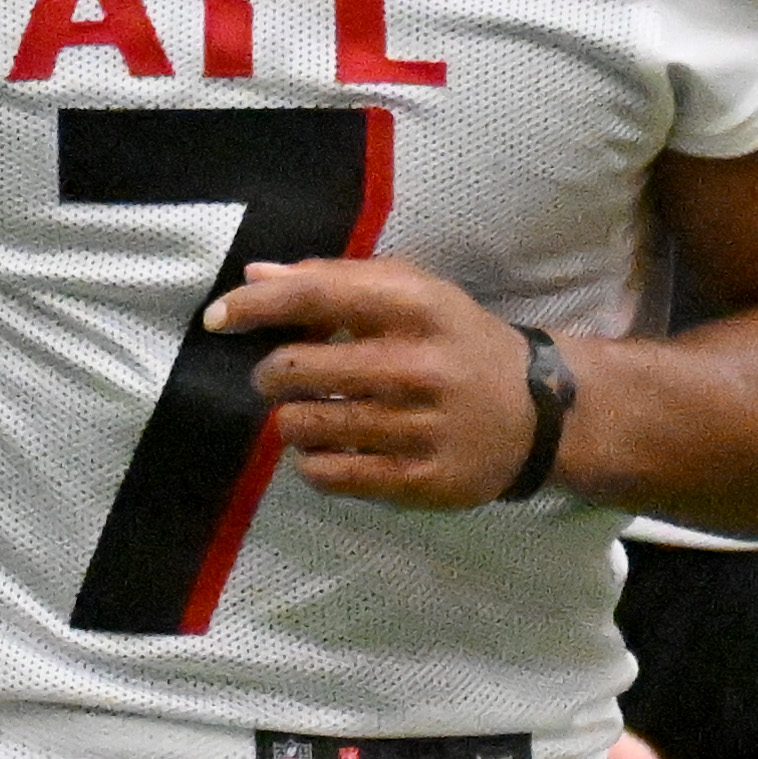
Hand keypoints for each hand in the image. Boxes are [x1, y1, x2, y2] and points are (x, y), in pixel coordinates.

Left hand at [220, 259, 540, 508]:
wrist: (539, 413)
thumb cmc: (459, 343)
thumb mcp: (415, 295)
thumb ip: (336, 280)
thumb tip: (253, 278)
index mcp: (416, 307)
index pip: (314, 297)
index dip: (255, 307)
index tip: (218, 318)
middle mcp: (418, 366)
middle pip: (295, 369)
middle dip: (270, 374)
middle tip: (282, 377)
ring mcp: (420, 427)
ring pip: (304, 426)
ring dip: (290, 420)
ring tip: (309, 413)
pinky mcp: (421, 480)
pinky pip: (328, 474)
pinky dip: (311, 462)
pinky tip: (327, 448)